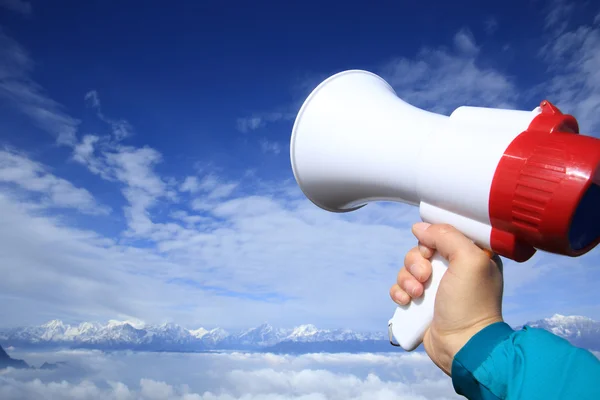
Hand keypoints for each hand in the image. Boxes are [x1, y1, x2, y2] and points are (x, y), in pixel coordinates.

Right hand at [389, 222, 503, 374]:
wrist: (461, 345)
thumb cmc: (470, 303)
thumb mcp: (469, 260)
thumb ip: (446, 236)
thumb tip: (418, 227)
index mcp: (471, 256)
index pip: (444, 234)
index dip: (432, 239)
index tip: (432, 250)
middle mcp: (454, 270)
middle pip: (421, 250)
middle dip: (416, 262)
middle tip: (426, 277)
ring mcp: (436, 288)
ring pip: (408, 268)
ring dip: (407, 279)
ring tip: (417, 294)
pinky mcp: (421, 304)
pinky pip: (400, 287)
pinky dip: (399, 292)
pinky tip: (407, 301)